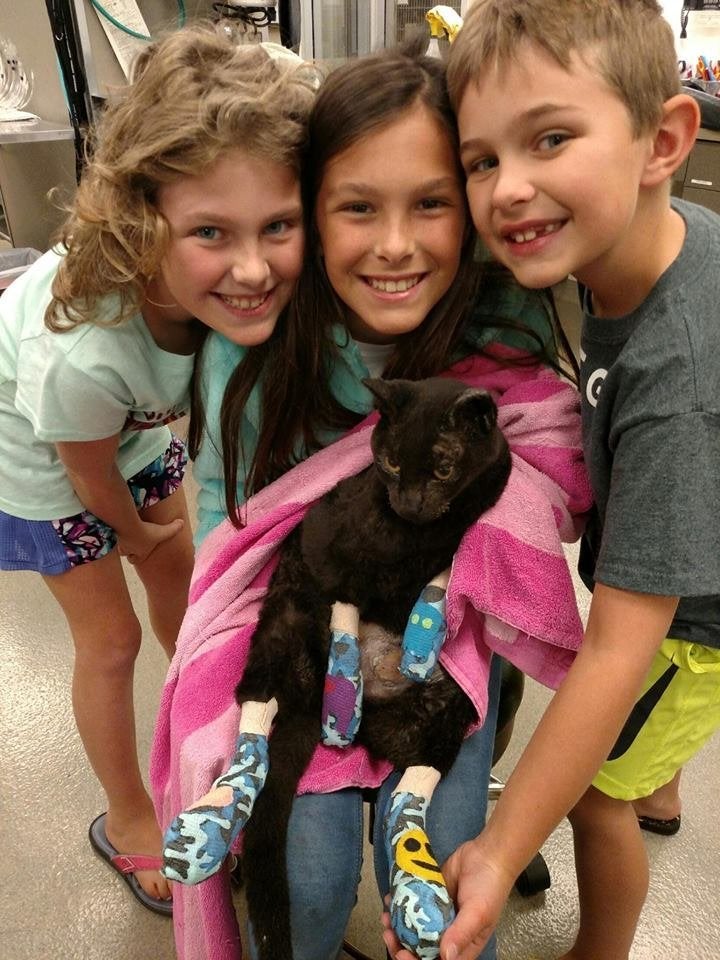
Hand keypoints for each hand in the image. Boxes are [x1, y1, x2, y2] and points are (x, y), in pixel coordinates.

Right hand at [118, 518, 184, 564]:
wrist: (128, 525)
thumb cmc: (147, 532)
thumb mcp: (164, 531)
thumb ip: (174, 528)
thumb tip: (182, 522)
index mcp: (139, 552)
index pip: (134, 560)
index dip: (136, 557)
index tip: (137, 553)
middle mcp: (127, 549)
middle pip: (124, 553)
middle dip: (127, 550)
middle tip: (130, 544)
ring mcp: (119, 541)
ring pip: (118, 543)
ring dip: (121, 540)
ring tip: (125, 532)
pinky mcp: (112, 532)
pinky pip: (113, 533)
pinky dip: (116, 530)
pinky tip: (119, 523)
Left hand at [382, 838, 513, 959]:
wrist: (487, 854)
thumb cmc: (490, 888)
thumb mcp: (479, 913)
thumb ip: (462, 934)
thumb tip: (446, 957)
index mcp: (462, 945)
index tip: (402, 952)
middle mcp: (447, 933)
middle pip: (420, 947)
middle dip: (401, 944)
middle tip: (388, 933)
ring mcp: (437, 914)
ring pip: (413, 926)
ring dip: (397, 924)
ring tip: (386, 916)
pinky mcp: (430, 895)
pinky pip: (412, 903)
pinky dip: (400, 903)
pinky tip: (390, 899)